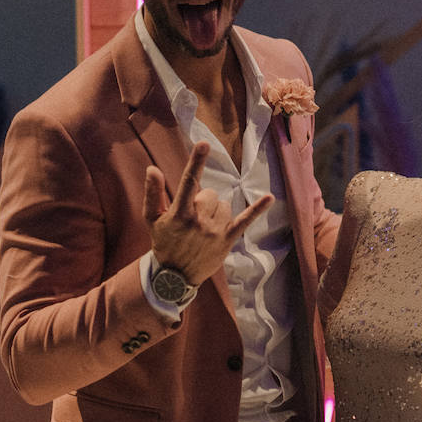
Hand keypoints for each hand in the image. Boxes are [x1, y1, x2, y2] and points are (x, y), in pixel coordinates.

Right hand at [142, 143, 272, 283]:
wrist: (174, 277)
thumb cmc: (163, 243)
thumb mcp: (151, 219)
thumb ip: (153, 193)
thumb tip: (152, 168)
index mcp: (180, 213)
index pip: (188, 182)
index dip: (196, 162)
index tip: (204, 144)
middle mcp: (199, 221)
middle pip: (210, 194)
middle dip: (202, 201)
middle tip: (192, 218)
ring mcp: (215, 231)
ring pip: (224, 205)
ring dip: (216, 211)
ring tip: (203, 227)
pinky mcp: (227, 240)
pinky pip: (245, 220)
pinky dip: (258, 209)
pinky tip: (270, 197)